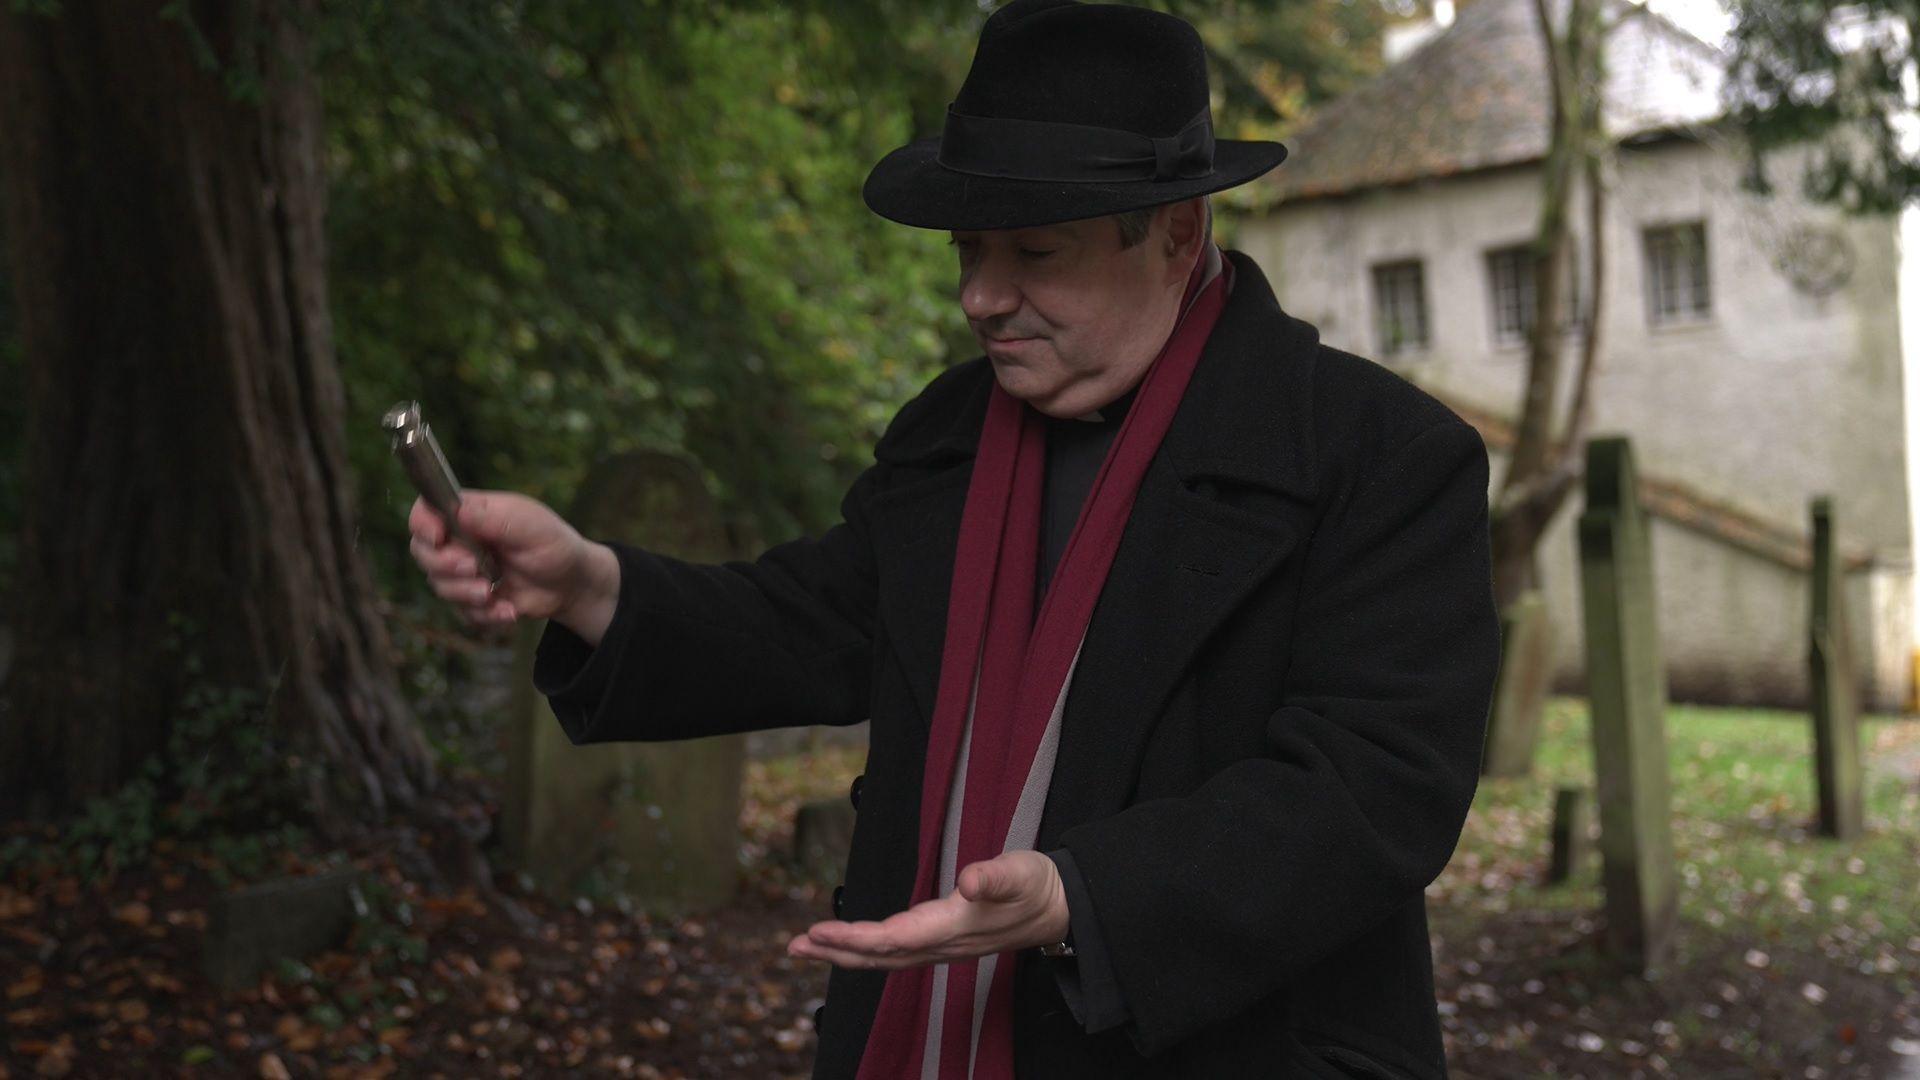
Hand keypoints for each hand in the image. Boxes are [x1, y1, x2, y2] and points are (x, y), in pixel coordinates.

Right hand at [406, 490, 614, 635]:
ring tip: (493, 592)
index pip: (426, 512)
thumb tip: (459, 510)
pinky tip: (509, 610)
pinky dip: (486, 616)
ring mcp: (464, 573)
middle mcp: (460, 542)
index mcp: (469, 515)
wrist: (572, 584)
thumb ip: (496, 518)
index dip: (423, 525)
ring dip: (466, 594)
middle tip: (474, 568)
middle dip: (444, 565)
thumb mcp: (531, 525)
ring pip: (440, 586)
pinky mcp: (473, 601)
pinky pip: (463, 614)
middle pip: (423, 553)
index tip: (438, 538)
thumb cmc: (554, 544)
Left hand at [786, 851, 1069, 969]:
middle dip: (836, 951)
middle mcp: (942, 944)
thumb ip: (995, 876)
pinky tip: (849, 945)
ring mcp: (941, 947)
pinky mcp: (942, 942)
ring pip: (884, 958)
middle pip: (880, 956)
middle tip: (795, 946)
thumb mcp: (1021, 872)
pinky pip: (895, 953)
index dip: (854, 937)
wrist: (1057, 909)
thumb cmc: (1037, 887)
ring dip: (844, 953)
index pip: (894, 938)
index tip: (819, 931)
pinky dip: (865, 950)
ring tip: (807, 946)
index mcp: (953, 926)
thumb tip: (968, 880)